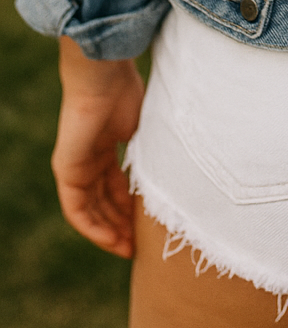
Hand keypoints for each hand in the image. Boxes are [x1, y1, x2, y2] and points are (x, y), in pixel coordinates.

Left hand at [52, 37, 144, 258]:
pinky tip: (111, 239)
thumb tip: (181, 171)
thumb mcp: (145, 130)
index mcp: (107, 145)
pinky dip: (93, 227)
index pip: (116, 186)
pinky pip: (77, 209)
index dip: (131, 207)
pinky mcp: (66, 170)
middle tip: (141, 246)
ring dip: (108, 232)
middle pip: (104, 201)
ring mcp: (76, 166)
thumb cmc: (128, 92)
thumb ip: (151, 153)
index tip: (148, 226)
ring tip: (129, 250)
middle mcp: (90, 159)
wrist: (104, 77)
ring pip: (91, 210)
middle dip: (122, 225)